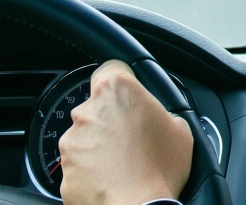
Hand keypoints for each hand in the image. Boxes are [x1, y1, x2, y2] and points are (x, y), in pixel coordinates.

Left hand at [58, 60, 191, 204]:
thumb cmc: (160, 171)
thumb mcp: (180, 129)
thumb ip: (161, 112)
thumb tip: (158, 117)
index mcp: (118, 92)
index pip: (111, 68)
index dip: (124, 80)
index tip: (130, 92)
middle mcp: (88, 112)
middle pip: (98, 104)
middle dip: (113, 117)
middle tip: (135, 136)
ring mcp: (72, 141)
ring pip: (87, 134)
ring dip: (102, 144)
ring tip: (125, 163)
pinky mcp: (64, 169)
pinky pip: (79, 162)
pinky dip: (92, 168)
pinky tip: (113, 177)